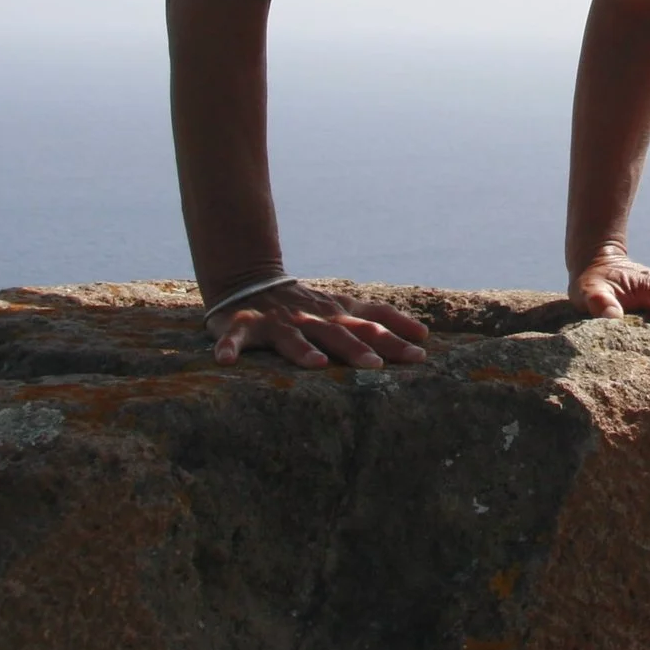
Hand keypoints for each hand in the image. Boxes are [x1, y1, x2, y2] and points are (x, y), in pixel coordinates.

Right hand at [207, 280, 429, 369]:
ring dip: (304, 351)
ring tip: (317, 365)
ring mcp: (277, 322)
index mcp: (336, 313)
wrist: (252, 282)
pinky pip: (235, 339)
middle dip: (358, 348)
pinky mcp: (243, 326)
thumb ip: (381, 319)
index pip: (372, 321)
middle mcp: (311, 317)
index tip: (421, 350)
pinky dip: (229, 347)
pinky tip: (225, 361)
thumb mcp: (345, 307)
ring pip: (292, 338)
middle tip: (377, 367)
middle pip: (339, 333)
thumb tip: (425, 334)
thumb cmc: (307, 306)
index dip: (396, 334)